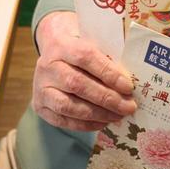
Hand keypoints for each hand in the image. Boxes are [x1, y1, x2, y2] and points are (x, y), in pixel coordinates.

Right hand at [33, 11, 136, 131]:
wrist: (53, 51)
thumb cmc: (80, 50)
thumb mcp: (93, 44)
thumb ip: (108, 58)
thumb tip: (129, 84)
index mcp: (62, 45)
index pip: (86, 58)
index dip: (108, 73)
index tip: (129, 86)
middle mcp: (47, 66)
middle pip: (77, 84)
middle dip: (107, 98)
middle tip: (129, 107)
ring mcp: (41, 87)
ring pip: (68, 105)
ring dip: (98, 114)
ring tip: (118, 116)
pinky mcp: (40, 105)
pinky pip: (63, 120)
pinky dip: (85, 124)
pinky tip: (103, 122)